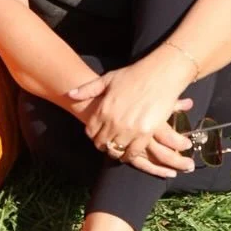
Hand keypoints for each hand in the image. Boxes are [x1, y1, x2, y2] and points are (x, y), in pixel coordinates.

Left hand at [68, 63, 195, 173]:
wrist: (160, 74)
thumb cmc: (134, 74)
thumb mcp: (108, 79)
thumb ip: (88, 89)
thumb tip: (70, 94)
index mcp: (103, 109)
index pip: (91, 131)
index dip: (93, 134)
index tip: (98, 134)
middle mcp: (114, 121)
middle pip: (102, 143)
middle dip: (103, 144)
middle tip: (108, 143)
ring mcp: (130, 129)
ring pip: (116, 150)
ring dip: (115, 151)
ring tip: (118, 148)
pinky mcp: (145, 133)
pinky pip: (133, 152)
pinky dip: (129, 155)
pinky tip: (129, 152)